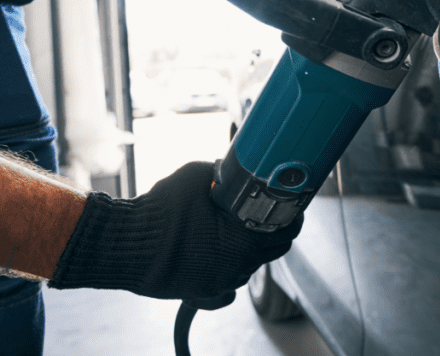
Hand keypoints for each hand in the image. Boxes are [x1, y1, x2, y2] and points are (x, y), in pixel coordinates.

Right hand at [49, 162, 301, 299]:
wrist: (124, 244)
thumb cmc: (161, 210)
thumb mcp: (198, 174)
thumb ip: (225, 172)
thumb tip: (234, 169)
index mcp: (247, 237)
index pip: (289, 229)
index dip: (292, 215)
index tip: (290, 207)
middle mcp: (240, 265)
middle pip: (276, 250)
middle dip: (274, 231)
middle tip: (265, 216)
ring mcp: (222, 283)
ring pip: (251, 267)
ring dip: (250, 250)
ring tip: (235, 231)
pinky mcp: (203, 293)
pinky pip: (227, 288)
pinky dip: (228, 271)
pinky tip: (219, 257)